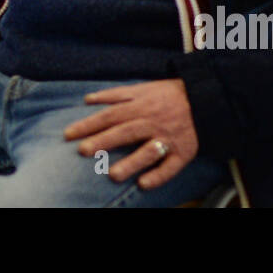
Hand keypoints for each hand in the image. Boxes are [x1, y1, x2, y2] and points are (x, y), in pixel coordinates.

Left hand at [63, 80, 198, 190]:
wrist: (203, 100)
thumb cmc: (167, 95)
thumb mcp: (142, 87)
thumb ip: (115, 94)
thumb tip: (88, 99)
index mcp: (140, 105)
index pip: (109, 115)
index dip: (88, 124)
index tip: (68, 134)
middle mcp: (152, 121)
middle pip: (125, 131)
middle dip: (103, 141)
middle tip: (82, 151)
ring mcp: (168, 138)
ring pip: (148, 151)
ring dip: (131, 163)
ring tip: (112, 175)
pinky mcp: (183, 152)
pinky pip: (171, 167)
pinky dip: (158, 176)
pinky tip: (143, 184)